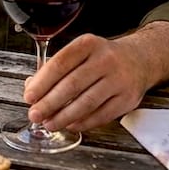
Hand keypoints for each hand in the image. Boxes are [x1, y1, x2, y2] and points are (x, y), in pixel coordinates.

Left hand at [22, 33, 150, 131]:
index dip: (42, 82)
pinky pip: (101, 115)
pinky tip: (70, 125)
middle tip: (34, 114)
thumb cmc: (102, 58)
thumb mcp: (81, 52)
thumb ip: (56, 68)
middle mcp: (105, 59)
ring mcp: (119, 80)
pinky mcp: (127, 99)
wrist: (139, 60)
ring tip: (49, 123)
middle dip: (49, 103)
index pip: (60, 63)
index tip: (29, 96)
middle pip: (72, 85)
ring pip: (86, 102)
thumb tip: (32, 87)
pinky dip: (83, 122)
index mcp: (88, 44)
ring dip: (64, 116)